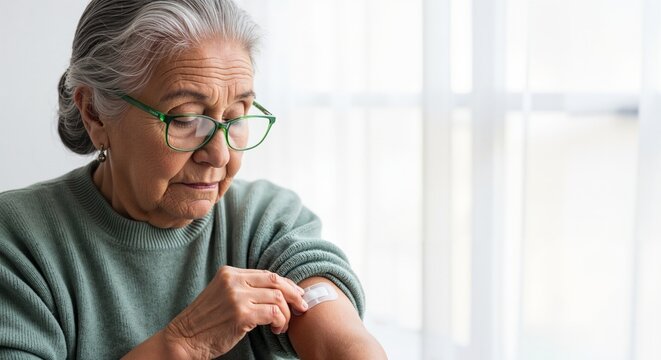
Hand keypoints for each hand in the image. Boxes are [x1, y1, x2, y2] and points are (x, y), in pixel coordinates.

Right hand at [163, 266, 308, 358]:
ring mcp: (237, 296)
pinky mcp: (241, 314)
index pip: (267, 274)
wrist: (184, 338)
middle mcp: (234, 281)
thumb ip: (243, 288)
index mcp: (229, 273)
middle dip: (294, 294)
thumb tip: (276, 291)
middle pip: (275, 282)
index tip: (297, 294)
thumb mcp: (222, 295)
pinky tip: (276, 330)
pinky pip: (273, 313)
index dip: (286, 284)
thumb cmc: (205, 322)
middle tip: (302, 307)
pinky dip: (280, 322)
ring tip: (282, 325)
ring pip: (277, 298)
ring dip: (286, 314)